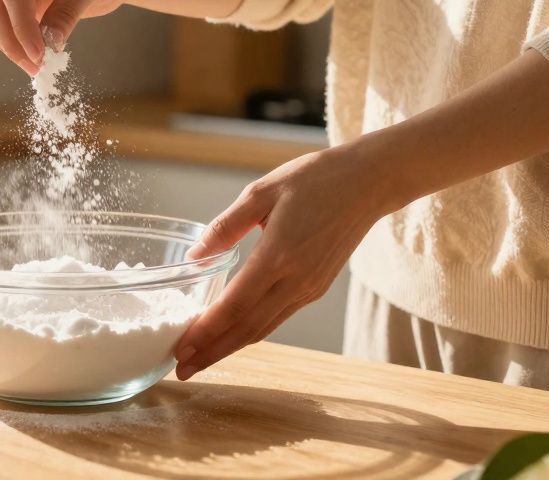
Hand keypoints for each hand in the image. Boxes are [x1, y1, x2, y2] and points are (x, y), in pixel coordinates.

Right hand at [0, 0, 143, 74]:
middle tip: (37, 67)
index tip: (39, 55)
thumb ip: (66, 13)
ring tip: (39, 65)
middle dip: (11, 40)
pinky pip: (2, 24)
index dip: (22, 25)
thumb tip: (47, 46)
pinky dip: (15, 42)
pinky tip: (37, 56)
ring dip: (9, 45)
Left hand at [174, 145, 394, 379]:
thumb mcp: (261, 192)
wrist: (368, 183)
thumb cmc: (315, 179)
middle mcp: (296, 281)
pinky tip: (232, 334)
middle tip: (182, 369)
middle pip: (247, 328)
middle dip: (212, 351)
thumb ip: (225, 226)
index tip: (181, 347)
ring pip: (264, 328)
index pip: (235, 305)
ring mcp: (309, 288)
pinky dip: (251, 331)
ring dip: (230, 347)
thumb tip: (195, 255)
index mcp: (278, 256)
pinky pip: (278, 317)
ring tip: (201, 359)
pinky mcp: (316, 288)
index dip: (206, 330)